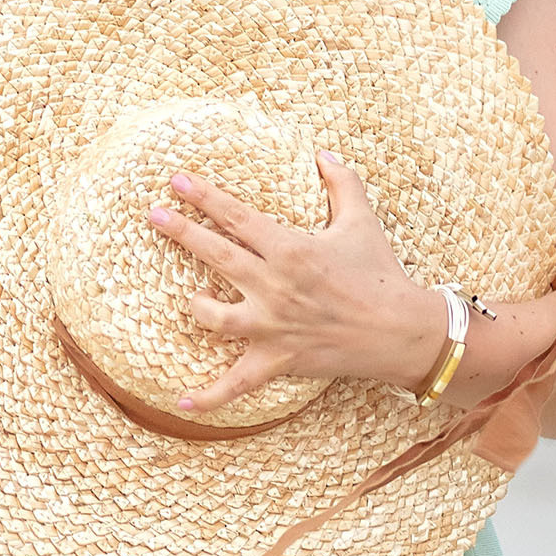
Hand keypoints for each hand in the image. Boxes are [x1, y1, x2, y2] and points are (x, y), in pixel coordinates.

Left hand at [148, 152, 447, 415]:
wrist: (402, 330)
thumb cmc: (381, 273)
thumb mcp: (361, 220)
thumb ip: (341, 183)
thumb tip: (323, 153)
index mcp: (291, 250)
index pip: (237, 217)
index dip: (205, 197)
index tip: (176, 181)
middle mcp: (275, 286)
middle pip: (217, 255)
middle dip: (182, 232)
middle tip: (154, 214)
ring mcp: (273, 326)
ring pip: (216, 317)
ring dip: (197, 307)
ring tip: (190, 298)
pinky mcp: (279, 360)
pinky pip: (237, 383)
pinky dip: (210, 396)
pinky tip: (183, 402)